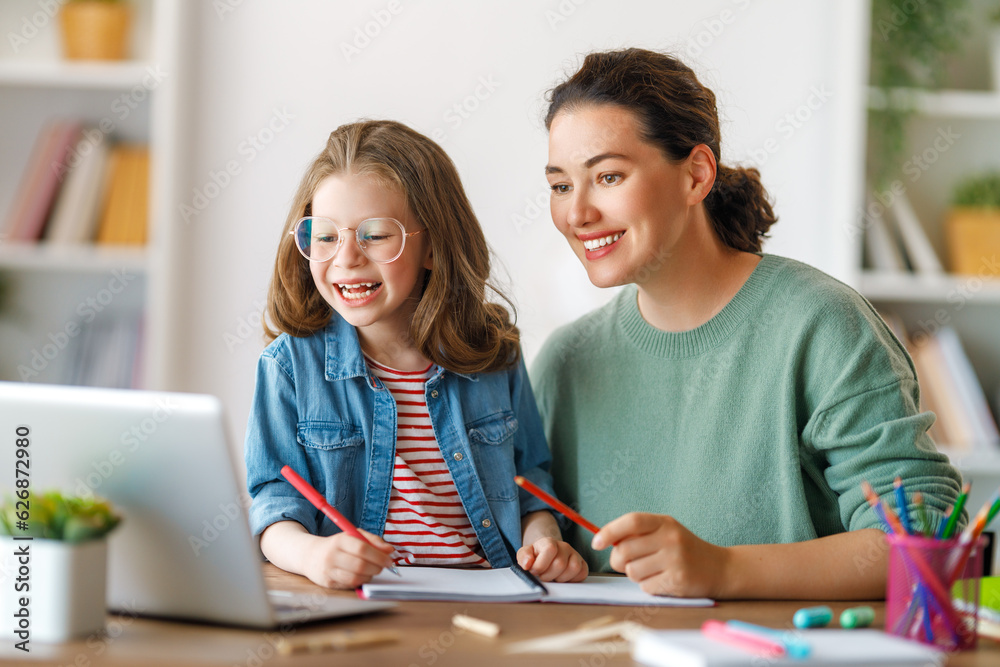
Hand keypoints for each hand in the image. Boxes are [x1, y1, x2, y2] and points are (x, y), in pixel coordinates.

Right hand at [302, 528, 395, 588]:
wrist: (310, 555)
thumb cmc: (337, 545)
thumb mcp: (353, 536)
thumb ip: (373, 540)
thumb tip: (390, 550)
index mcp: (339, 541)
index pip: (362, 548)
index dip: (379, 556)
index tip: (389, 560)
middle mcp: (332, 556)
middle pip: (360, 565)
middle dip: (377, 567)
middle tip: (383, 566)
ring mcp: (329, 571)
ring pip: (356, 577)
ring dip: (370, 575)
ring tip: (372, 570)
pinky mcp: (328, 583)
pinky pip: (350, 585)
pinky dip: (361, 581)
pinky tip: (363, 575)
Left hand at [517, 536, 588, 582]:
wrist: (547, 555)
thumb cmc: (536, 556)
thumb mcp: (525, 554)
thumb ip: (524, 557)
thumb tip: (527, 564)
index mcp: (549, 542)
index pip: (550, 550)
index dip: (540, 565)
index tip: (534, 571)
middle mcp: (564, 546)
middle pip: (560, 563)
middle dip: (548, 575)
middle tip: (543, 576)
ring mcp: (575, 555)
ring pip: (573, 568)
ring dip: (561, 578)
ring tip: (553, 577)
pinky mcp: (583, 564)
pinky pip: (582, 574)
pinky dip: (572, 580)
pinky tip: (563, 578)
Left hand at [592, 512, 727, 597]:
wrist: (719, 568)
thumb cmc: (683, 548)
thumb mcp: (665, 531)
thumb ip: (639, 533)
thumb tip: (606, 541)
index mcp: (664, 523)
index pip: (632, 522)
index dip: (609, 531)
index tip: (596, 542)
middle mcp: (671, 539)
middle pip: (625, 550)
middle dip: (617, 560)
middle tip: (624, 562)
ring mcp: (675, 560)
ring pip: (632, 571)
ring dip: (634, 574)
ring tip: (650, 570)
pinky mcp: (677, 581)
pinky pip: (645, 587)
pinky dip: (648, 586)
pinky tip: (662, 579)